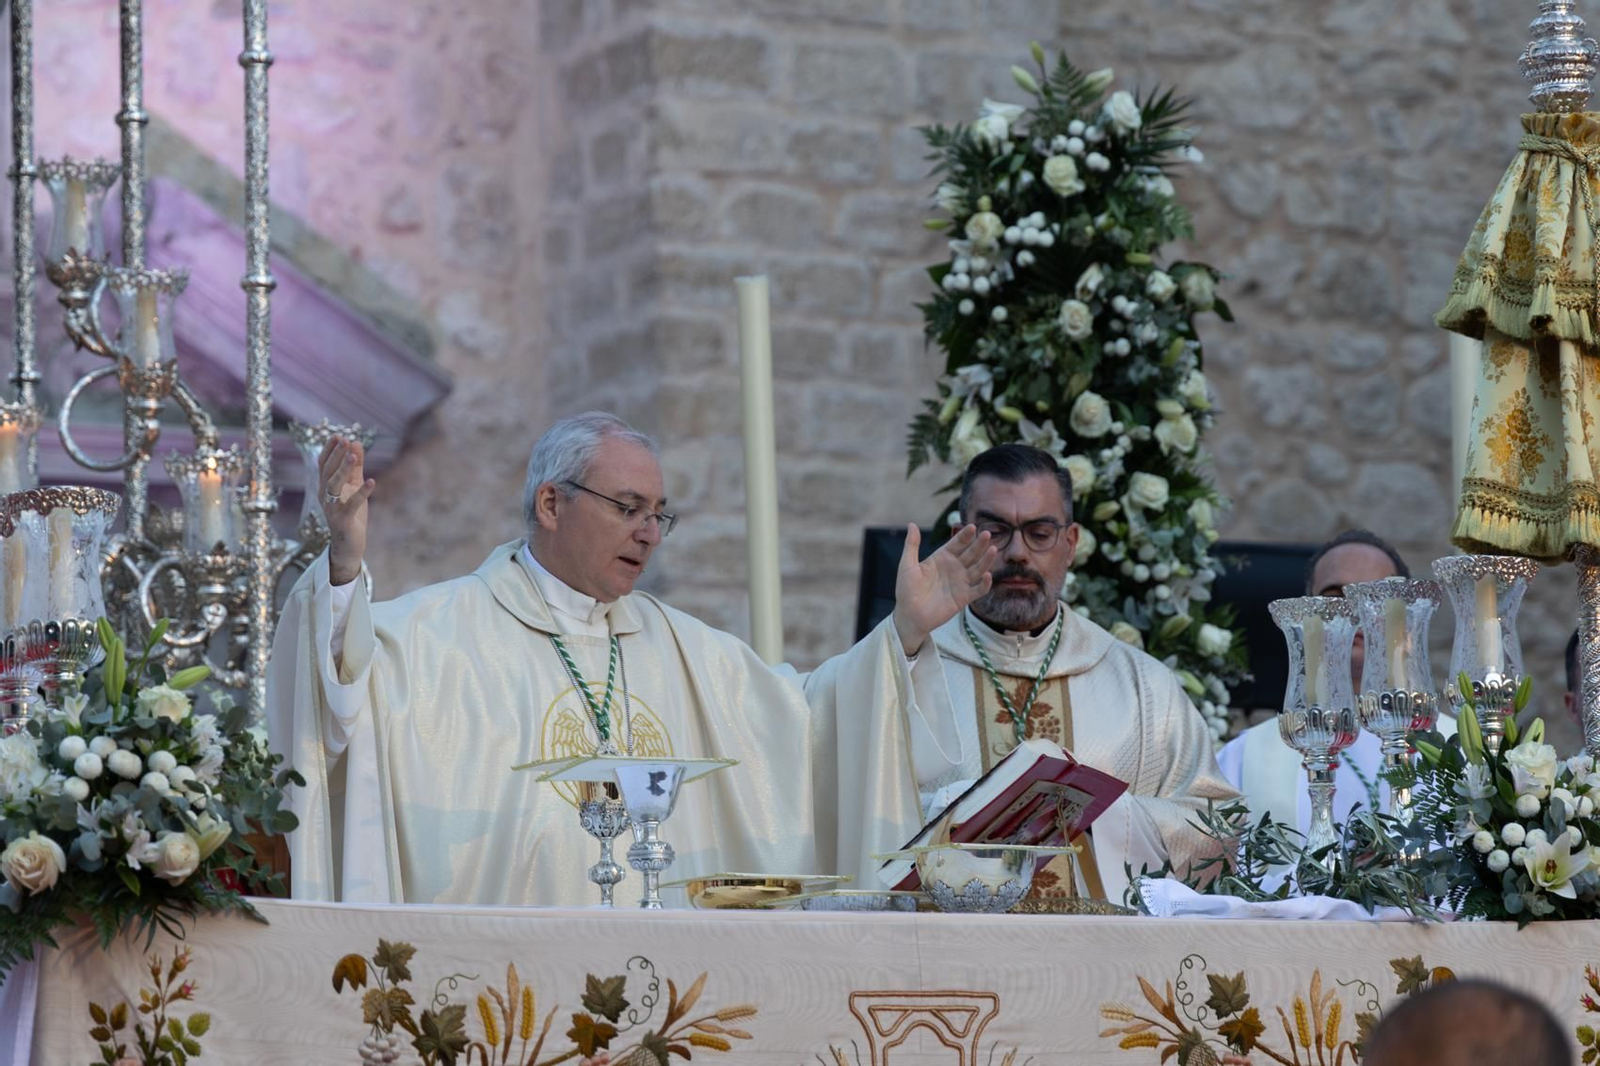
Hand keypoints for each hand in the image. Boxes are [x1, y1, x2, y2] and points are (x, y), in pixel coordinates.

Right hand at [319, 435, 375, 585]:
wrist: (349, 544)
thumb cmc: (351, 514)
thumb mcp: (353, 486)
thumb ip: (355, 466)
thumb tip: (356, 442)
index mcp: (326, 486)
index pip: (323, 464)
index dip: (329, 449)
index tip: (339, 435)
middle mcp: (325, 496)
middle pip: (327, 471)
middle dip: (336, 455)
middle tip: (346, 440)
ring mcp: (332, 508)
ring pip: (334, 485)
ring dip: (343, 469)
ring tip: (354, 456)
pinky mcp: (342, 519)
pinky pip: (351, 504)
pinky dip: (362, 493)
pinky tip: (372, 481)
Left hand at [891, 523, 996, 656]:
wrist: (910, 615)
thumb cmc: (906, 590)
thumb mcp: (907, 565)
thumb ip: (912, 545)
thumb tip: (912, 524)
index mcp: (942, 558)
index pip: (957, 543)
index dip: (964, 536)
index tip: (972, 527)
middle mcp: (954, 568)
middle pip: (970, 553)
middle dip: (979, 544)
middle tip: (987, 534)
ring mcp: (960, 582)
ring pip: (977, 569)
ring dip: (986, 560)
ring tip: (993, 550)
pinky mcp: (964, 598)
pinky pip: (978, 590)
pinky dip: (985, 584)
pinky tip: (988, 576)